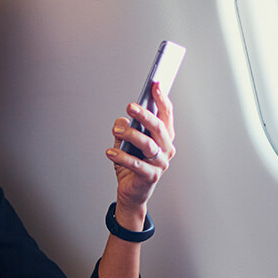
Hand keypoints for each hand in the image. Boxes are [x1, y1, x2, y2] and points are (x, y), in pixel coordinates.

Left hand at [107, 82, 175, 216]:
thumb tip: (122, 121)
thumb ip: (125, 129)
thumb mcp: (125, 142)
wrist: (131, 192)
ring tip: (116, 131)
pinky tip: (110, 152)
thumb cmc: (131, 164)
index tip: (155, 84)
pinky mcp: (151, 177)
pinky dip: (122, 157)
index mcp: (164, 137)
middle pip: (159, 127)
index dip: (162, 99)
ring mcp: (161, 164)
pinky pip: (137, 165)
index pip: (166, 115)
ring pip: (149, 145)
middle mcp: (166, 149)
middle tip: (130, 106)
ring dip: (131, 135)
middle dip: (145, 115)